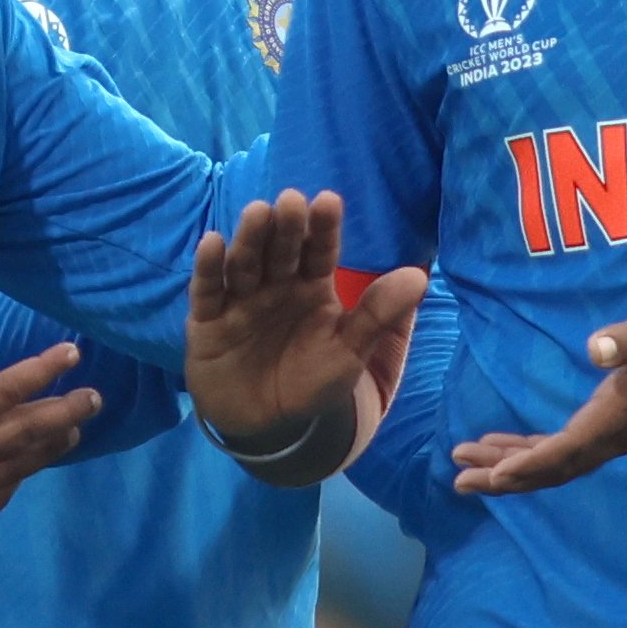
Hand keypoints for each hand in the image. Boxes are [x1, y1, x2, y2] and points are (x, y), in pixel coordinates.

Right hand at [0, 284, 101, 528]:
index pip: (7, 389)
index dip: (43, 370)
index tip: (72, 353)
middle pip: (26, 433)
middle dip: (65, 412)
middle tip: (95, 397)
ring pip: (16, 469)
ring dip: (50, 448)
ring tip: (75, 430)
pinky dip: (13, 484)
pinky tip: (21, 473)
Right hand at [185, 189, 427, 450]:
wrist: (268, 426)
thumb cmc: (312, 382)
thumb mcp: (350, 352)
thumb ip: (379, 315)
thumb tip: (420, 277)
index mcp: (311, 287)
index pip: (319, 251)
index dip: (322, 228)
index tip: (328, 202)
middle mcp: (275, 286)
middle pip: (280, 250)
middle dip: (285, 226)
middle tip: (290, 201)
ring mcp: (240, 301)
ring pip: (244, 264)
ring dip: (250, 239)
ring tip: (258, 213)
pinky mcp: (207, 321)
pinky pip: (206, 292)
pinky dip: (208, 268)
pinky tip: (212, 243)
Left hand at [452, 282, 626, 494]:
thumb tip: (597, 348)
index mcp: (624, 412)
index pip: (567, 449)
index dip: (526, 465)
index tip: (487, 476)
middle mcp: (622, 433)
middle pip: (556, 467)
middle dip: (506, 475)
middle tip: (458, 480)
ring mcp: (625, 433)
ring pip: (562, 462)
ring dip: (516, 466)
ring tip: (471, 466)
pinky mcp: (626, 423)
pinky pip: (573, 449)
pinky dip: (538, 453)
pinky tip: (515, 448)